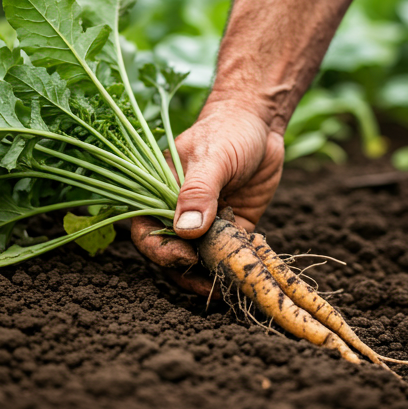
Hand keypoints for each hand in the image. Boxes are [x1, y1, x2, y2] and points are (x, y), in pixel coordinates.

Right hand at [131, 102, 284, 295]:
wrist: (261, 125)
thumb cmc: (229, 131)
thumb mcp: (212, 157)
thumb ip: (198, 191)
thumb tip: (185, 231)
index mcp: (162, 194)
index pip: (146, 230)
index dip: (160, 251)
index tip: (185, 257)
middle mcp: (181, 212)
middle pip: (173, 254)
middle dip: (188, 274)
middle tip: (214, 284)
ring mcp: (208, 222)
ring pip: (202, 260)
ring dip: (214, 275)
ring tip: (233, 283)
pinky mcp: (233, 228)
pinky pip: (230, 254)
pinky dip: (238, 264)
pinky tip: (253, 262)